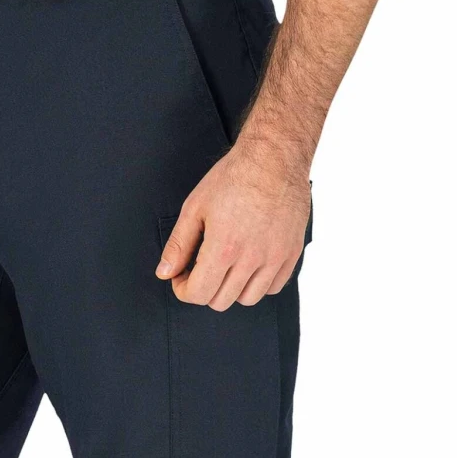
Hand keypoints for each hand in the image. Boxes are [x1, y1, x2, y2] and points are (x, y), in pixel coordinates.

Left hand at [156, 137, 310, 308]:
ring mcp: (275, 257)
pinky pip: (273, 287)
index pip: (198, 294)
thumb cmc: (234, 177)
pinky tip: (249, 264)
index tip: (181, 277)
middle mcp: (252, 257)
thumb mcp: (195, 207)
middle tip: (201, 268)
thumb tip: (164, 273)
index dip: (183, 289)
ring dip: (231, 289)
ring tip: (226, 266)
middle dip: (204, 288)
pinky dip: (259, 283)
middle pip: (221, 301)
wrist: (275, 156)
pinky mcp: (292, 253)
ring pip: (248, 299)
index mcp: (224, 247)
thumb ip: (179, 245)